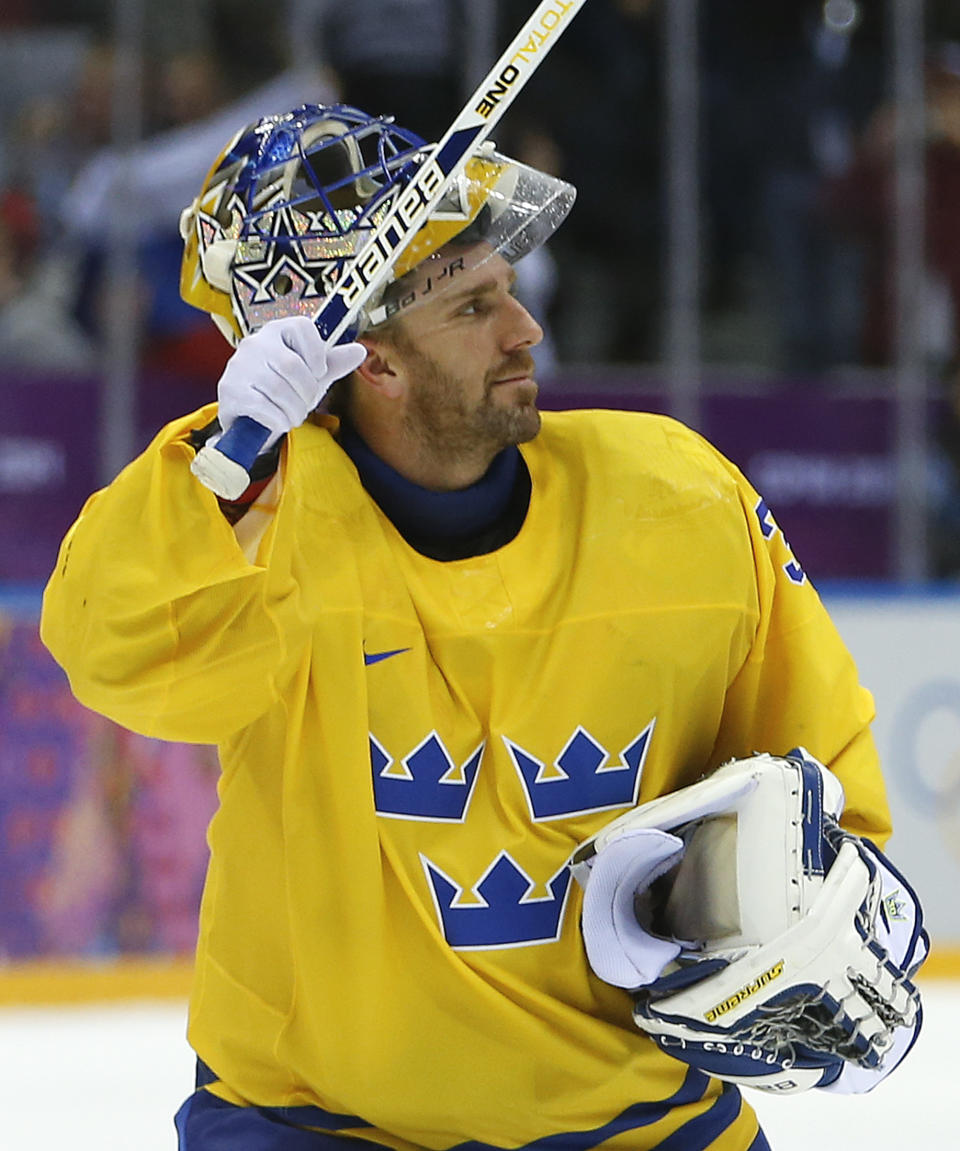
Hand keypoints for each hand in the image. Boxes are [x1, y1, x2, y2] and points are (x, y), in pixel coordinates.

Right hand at [215, 316, 366, 450]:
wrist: (250, 416)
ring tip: (294, 416)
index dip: (317, 355)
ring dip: (294, 411)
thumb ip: (333, 363)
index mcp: (277, 331)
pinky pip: (263, 407)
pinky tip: (279, 422)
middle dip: (307, 393)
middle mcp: (255, 343)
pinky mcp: (230, 390)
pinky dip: (278, 420)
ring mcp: (239, 366)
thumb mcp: (311, 376)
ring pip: (278, 389)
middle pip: (292, 366)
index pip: (303, 327)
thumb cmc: (283, 389)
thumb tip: (359, 350)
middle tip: (306, 404)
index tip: (318, 374)